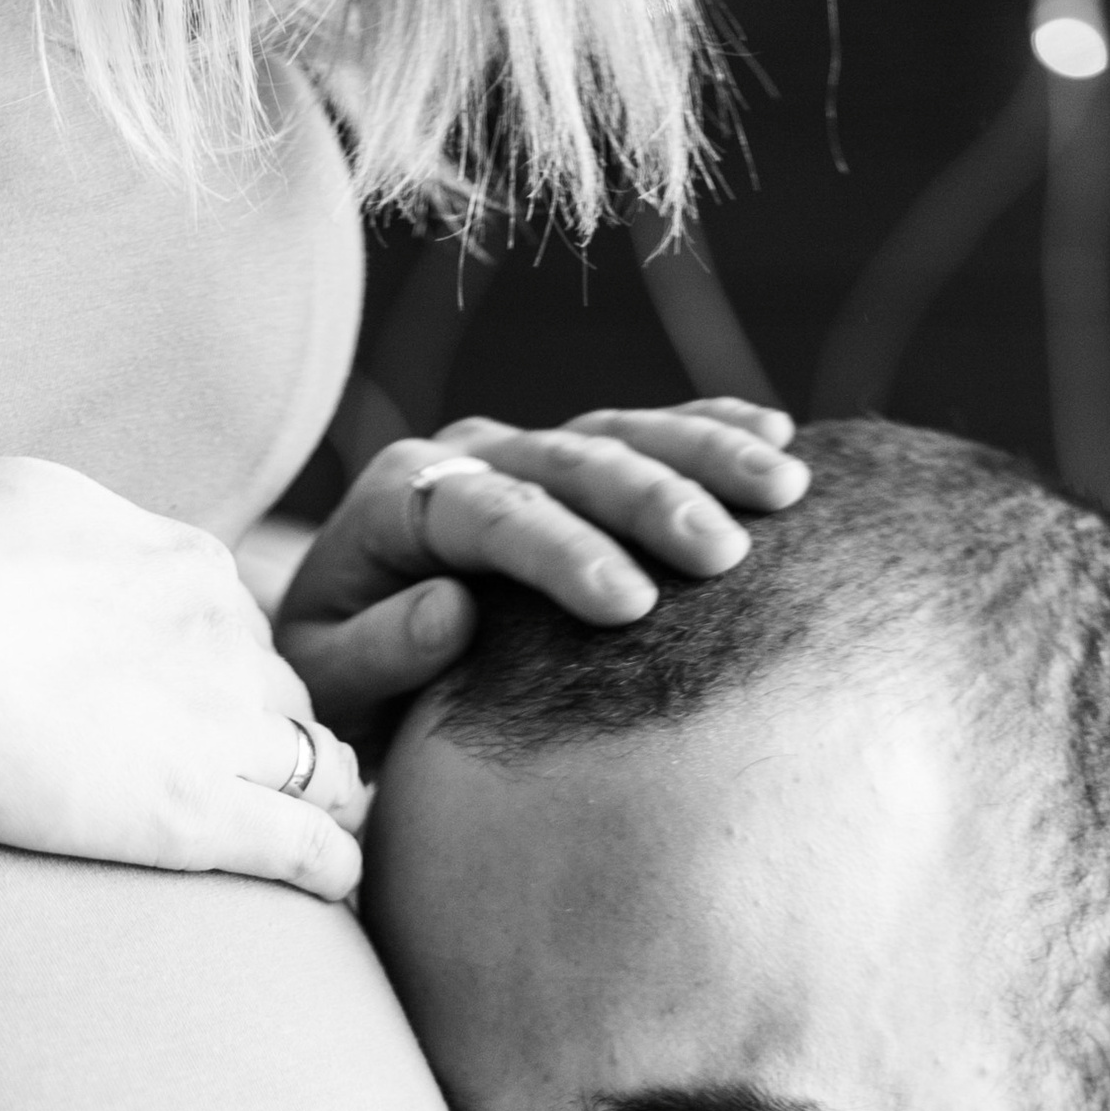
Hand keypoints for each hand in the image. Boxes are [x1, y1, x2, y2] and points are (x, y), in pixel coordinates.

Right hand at [0, 461, 367, 899]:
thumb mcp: (26, 501)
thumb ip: (87, 536)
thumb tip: (82, 555)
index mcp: (188, 563)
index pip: (238, 625)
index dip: (222, 672)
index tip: (198, 708)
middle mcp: (227, 638)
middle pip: (282, 695)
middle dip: (272, 734)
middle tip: (251, 780)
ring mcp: (223, 729)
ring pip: (321, 767)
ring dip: (319, 798)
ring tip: (310, 833)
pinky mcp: (199, 816)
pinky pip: (308, 847)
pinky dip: (331, 867)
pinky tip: (333, 886)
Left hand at [277, 399, 807, 742]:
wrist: (335, 645)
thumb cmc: (333, 678)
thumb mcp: (325, 682)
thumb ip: (375, 651)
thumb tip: (454, 610)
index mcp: (397, 499)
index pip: (490, 514)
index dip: (562, 553)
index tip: (630, 603)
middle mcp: (465, 456)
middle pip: (569, 461)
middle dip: (653, 501)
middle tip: (726, 555)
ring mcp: (523, 450)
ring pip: (620, 433)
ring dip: (707, 454)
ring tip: (784, 490)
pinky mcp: (569, 462)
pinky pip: (646, 432)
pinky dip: (712, 428)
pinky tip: (781, 439)